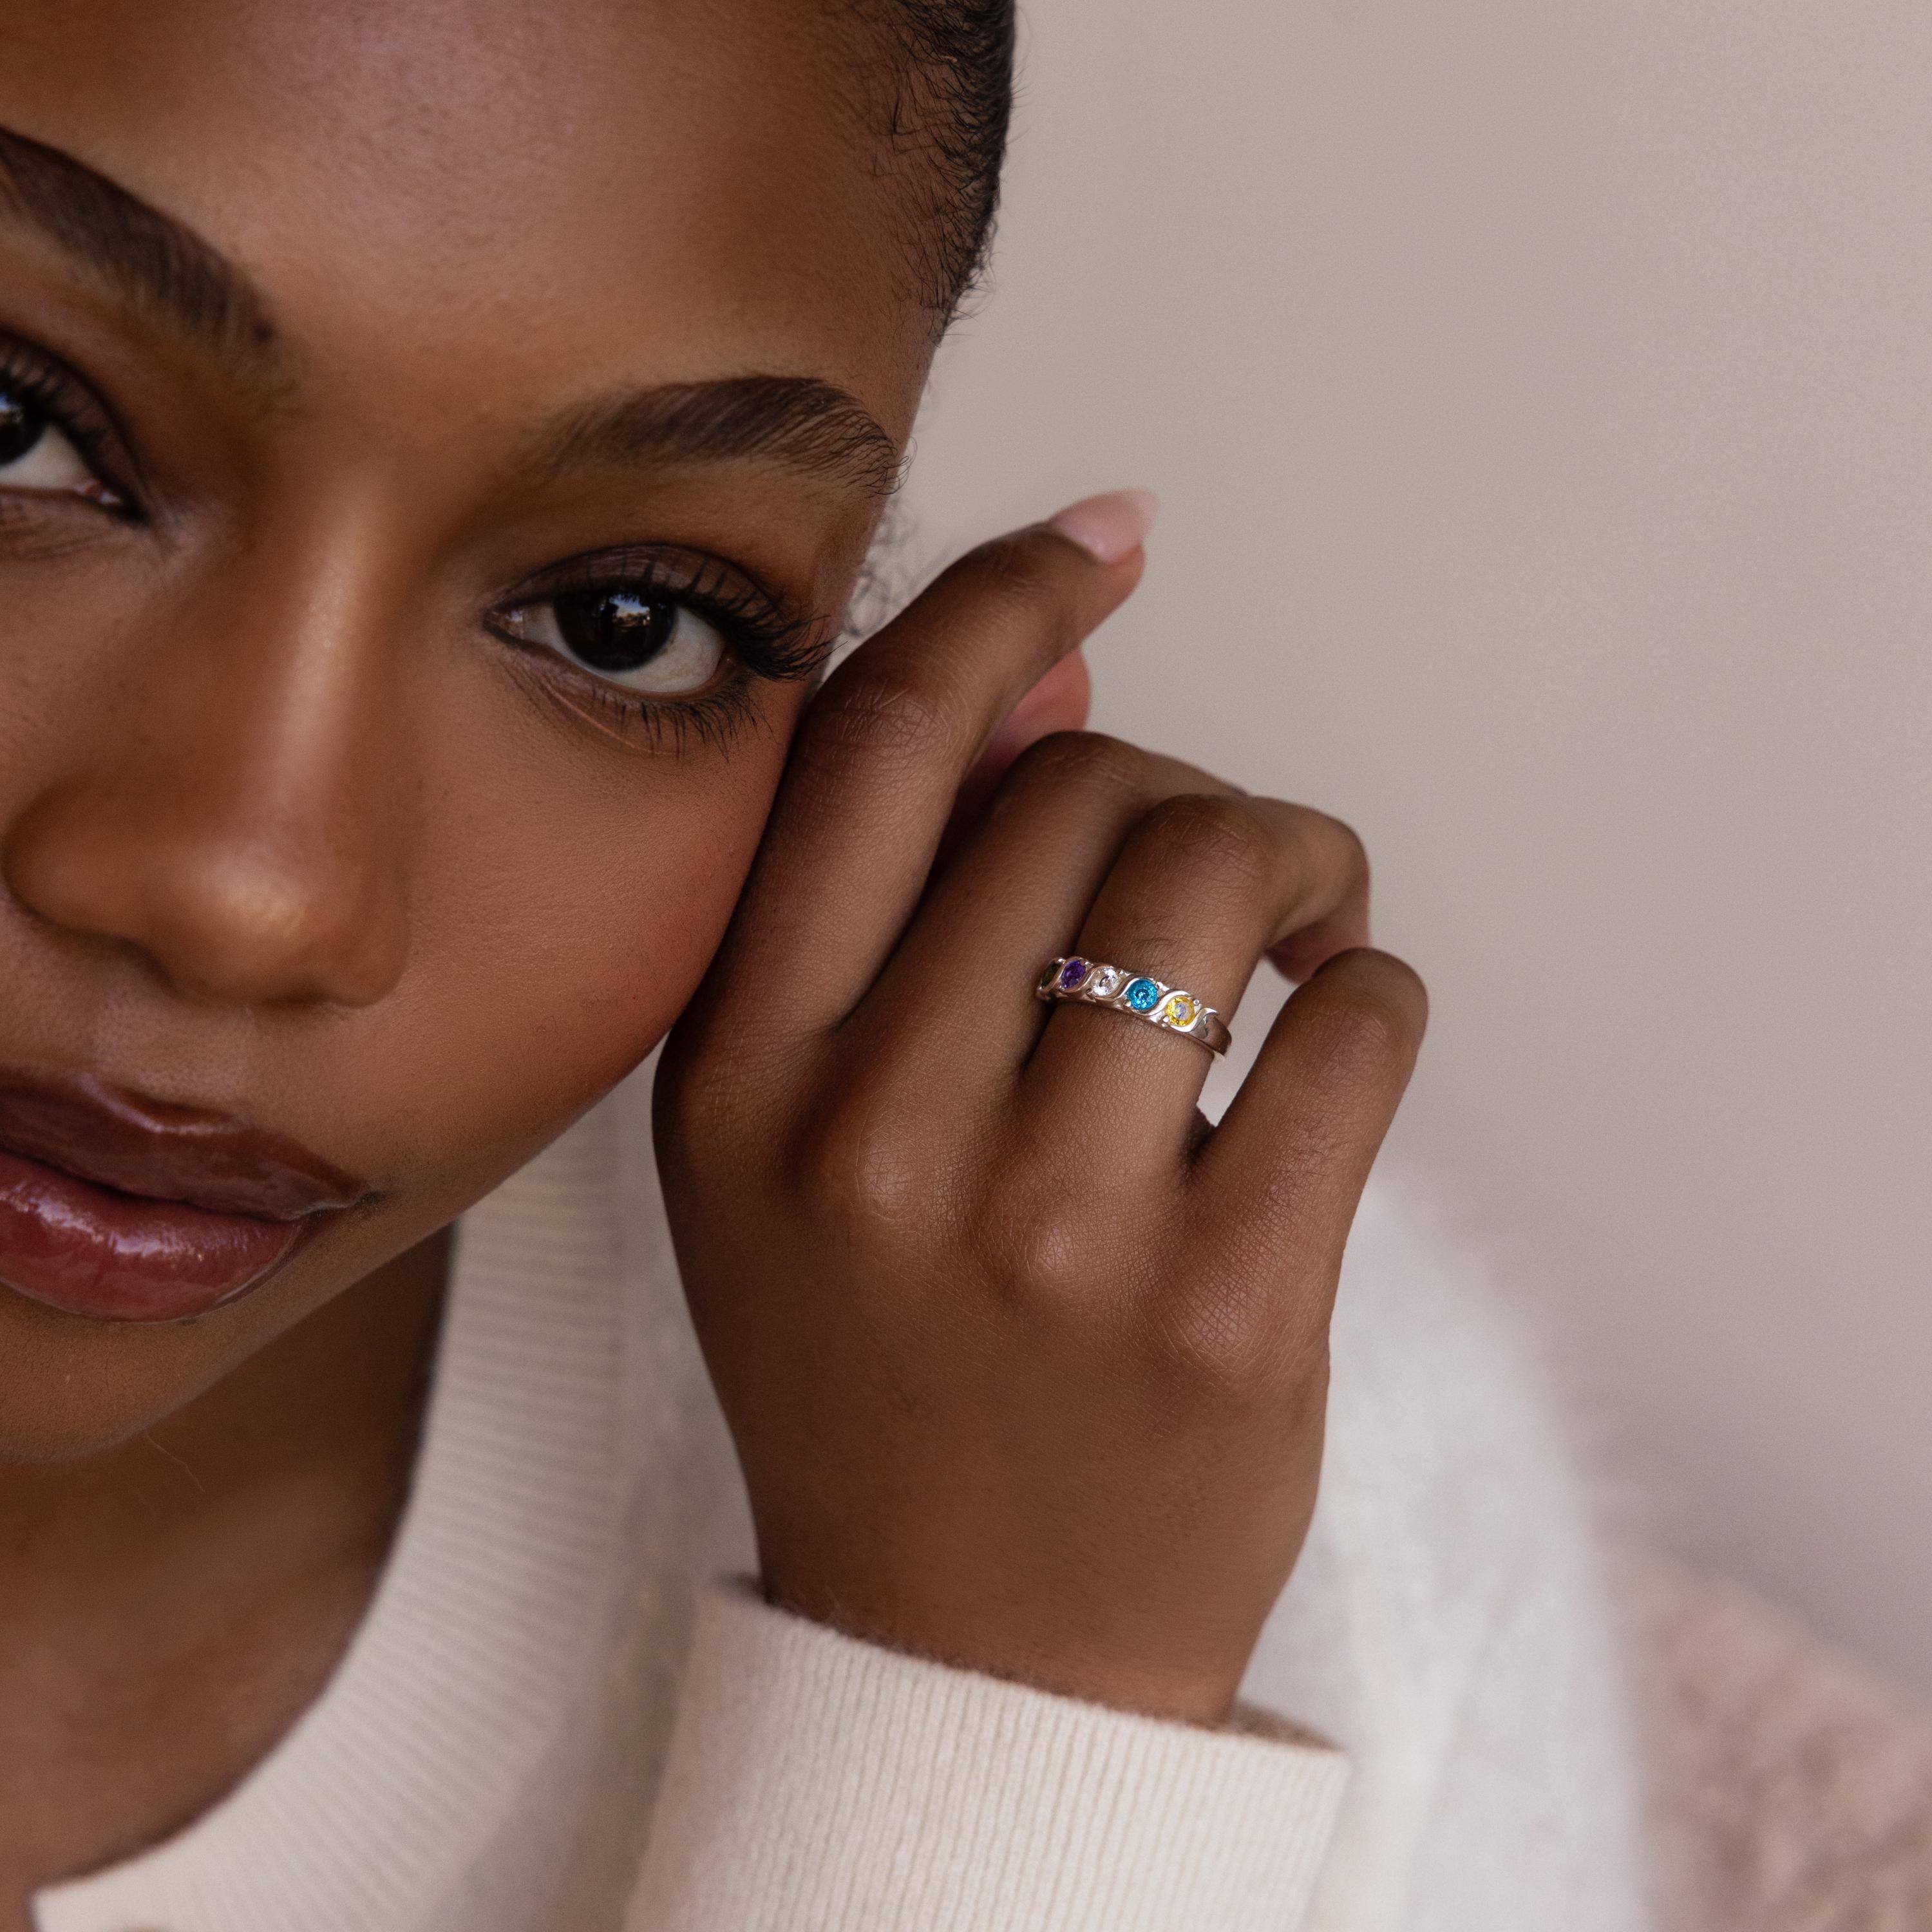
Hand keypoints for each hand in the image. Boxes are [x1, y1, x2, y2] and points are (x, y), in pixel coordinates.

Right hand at [655, 494, 1425, 1724]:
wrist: (964, 1647)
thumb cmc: (884, 1362)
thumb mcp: (800, 1141)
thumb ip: (892, 907)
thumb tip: (1043, 681)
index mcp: (735, 1076)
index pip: (878, 745)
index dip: (1001, 600)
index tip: (1104, 546)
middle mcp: (870, 1138)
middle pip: (1082, 788)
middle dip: (1181, 782)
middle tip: (1215, 866)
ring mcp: (1047, 1234)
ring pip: (1227, 867)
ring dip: (1303, 856)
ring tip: (1302, 930)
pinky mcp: (1223, 1315)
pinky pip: (1358, 1020)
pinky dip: (1374, 984)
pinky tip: (1336, 1034)